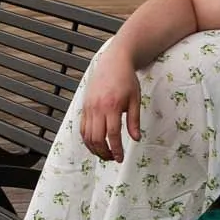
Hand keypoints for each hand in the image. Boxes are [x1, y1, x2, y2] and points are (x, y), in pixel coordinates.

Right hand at [80, 45, 141, 160]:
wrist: (113, 62)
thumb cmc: (127, 80)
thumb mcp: (135, 99)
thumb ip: (134, 120)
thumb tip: (136, 139)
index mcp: (112, 106)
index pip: (112, 134)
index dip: (116, 149)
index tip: (120, 158)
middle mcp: (97, 108)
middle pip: (97, 138)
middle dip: (104, 152)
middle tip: (113, 158)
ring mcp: (88, 107)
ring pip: (87, 135)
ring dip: (95, 148)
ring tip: (105, 154)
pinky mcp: (84, 106)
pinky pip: (82, 128)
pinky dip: (87, 139)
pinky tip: (95, 144)